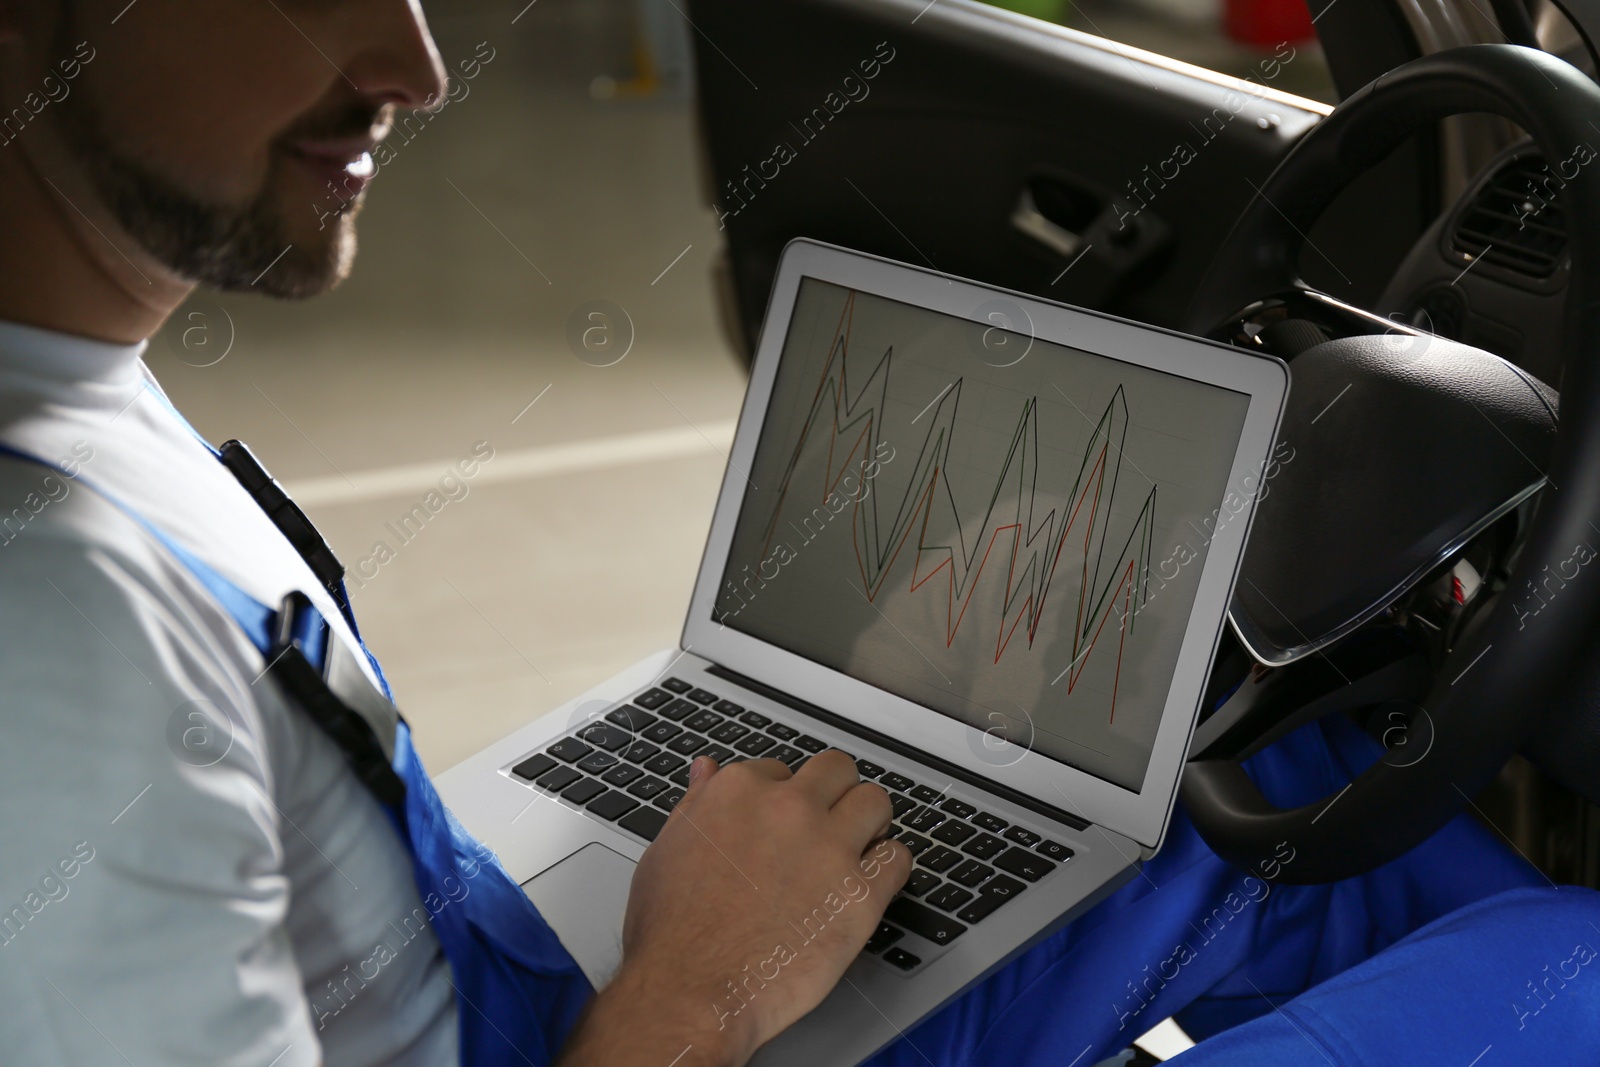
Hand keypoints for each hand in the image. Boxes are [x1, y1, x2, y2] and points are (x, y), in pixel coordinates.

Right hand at [555, 750, 910, 1066]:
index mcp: (739, 791)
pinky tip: (872, 883)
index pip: (782, 769)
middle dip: (834, 793)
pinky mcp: (859, 895)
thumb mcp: (668, 848)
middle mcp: (788, 808)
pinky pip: (899, 858)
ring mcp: (828, 849)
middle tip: (830, 823)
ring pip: (876, 802)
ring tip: (858, 848)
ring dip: (869, 822)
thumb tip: (707, 771)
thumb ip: (697, 802)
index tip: (784, 823)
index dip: (784, 796)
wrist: (689, 992)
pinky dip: (889, 867)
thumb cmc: (672, 932)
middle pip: (837, 770)